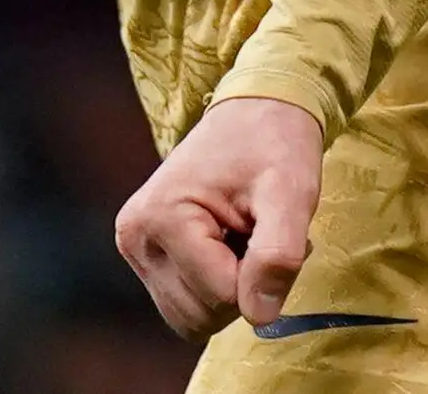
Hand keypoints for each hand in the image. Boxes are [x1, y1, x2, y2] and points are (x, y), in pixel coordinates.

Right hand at [113, 94, 323, 340]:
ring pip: (192, 317)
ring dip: (232, 287)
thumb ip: (279, 255)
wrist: (256, 110)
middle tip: (263, 231)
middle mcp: (135, 237)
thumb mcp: (291, 192)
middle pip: (201, 314)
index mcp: (161, 218)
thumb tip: (261, 317)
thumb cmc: (274, 143)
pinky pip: (186, 302)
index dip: (262, 274)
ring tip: (247, 235)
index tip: (274, 226)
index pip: (222, 295)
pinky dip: (217, 284)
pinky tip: (231, 242)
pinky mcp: (145, 255)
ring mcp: (135, 248)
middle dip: (244, 284)